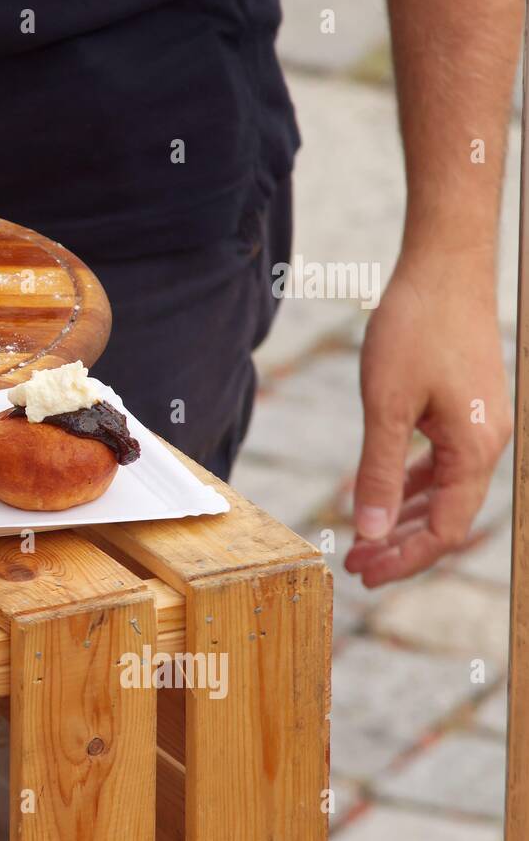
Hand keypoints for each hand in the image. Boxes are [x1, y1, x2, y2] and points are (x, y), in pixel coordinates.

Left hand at [345, 250, 510, 586]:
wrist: (444, 267)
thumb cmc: (416, 329)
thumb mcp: (386, 406)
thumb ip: (377, 471)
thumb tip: (368, 529)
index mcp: (475, 449)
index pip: (443, 528)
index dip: (404, 557)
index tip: (363, 573)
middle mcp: (485, 443)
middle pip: (444, 516)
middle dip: (399, 545)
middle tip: (356, 568)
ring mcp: (476, 426)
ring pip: (440, 491)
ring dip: (400, 517)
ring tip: (363, 542)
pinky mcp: (462, 409)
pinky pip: (436, 463)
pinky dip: (407, 484)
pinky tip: (378, 497)